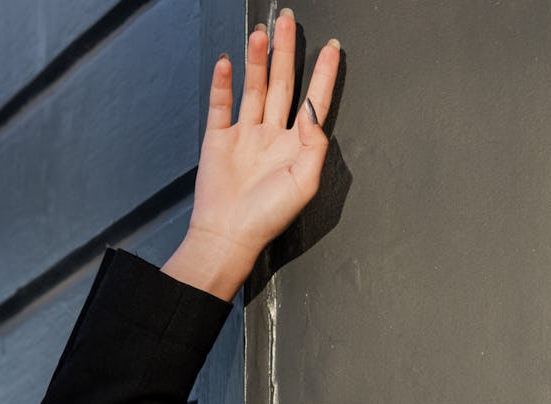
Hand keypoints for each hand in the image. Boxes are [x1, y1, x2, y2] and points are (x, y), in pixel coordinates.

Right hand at [162, 10, 340, 299]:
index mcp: (295, 148)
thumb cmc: (267, 218)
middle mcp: (271, 136)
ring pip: (254, 87)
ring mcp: (244, 135)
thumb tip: (312, 108)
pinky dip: (224, 82)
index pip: (314, 102)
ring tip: (261, 34)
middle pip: (282, 84)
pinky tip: (229, 62)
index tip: (332, 49)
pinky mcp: (219, 138)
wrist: (228, 235)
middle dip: (286, 52)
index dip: (324, 75)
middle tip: (288, 21)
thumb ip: (314, 144)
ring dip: (257, 60)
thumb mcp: (304, 184)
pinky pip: (222, 104)